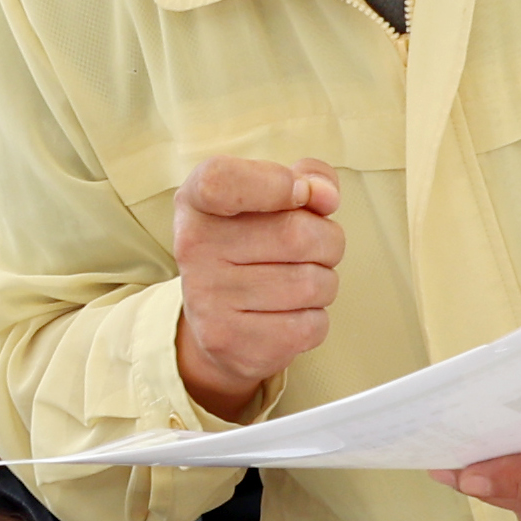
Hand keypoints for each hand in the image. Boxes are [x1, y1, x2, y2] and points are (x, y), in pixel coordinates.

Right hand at [173, 157, 341, 420]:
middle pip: (297, 234)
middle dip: (328, 241)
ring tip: (298, 282)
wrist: (217, 321)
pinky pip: (311, 325)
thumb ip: (308, 177)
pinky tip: (289, 313)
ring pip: (313, 283)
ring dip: (325, 282)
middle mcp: (193, 248)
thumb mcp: (271, 198)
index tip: (301, 192)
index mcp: (196, 201)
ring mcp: (208, 300)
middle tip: (313, 248)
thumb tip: (325, 195)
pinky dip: (315, 318)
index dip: (275, 182)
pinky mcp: (231, 343)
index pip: (220, 180)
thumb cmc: (253, 245)